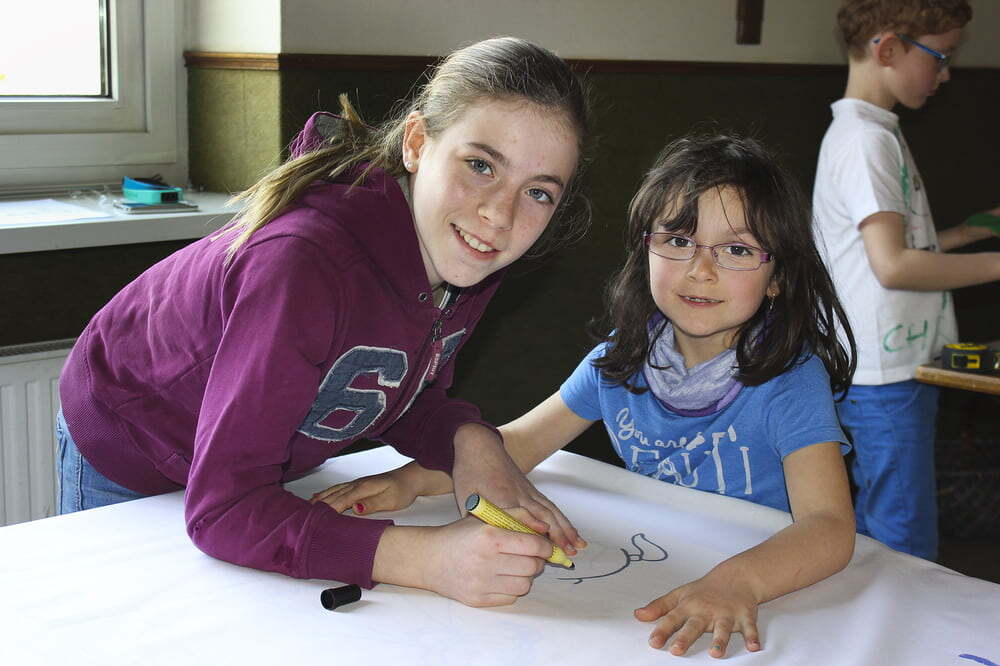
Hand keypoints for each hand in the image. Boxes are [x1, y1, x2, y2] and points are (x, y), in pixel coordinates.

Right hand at [309, 469, 416, 514]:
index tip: (314, 519)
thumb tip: (355, 508)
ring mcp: (356, 483)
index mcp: (363, 488)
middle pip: (333, 495)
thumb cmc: (402, 490)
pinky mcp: (357, 484)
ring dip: (319, 499)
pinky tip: (318, 497)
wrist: (410, 478)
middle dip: (318, 505)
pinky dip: (326, 493)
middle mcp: (357, 484)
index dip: (328, 510)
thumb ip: (373, 504)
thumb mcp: (391, 500)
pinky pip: (337, 489)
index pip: (341, 500)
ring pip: (333, 491)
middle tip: (302, 516)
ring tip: (304, 508)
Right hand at [373, 516, 550, 606]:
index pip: (533, 545)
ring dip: (525, 576)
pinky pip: (510, 598)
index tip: (546, 547)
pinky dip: (511, 589)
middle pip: (532, 567)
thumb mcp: (487, 517)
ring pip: (524, 585)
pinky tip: (501, 578)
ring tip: (515, 567)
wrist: (430, 558)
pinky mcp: (478, 600)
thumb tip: (545, 528)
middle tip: (530, 556)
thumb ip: (518, 516)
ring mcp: (481, 583)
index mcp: (489, 537)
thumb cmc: (461, 535)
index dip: (546, 547)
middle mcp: (485, 561)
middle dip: (537, 561)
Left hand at [451, 423, 585, 556]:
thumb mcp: (466, 497)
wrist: (479, 446)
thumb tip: (481, 542)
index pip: (520, 524)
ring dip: (565, 530)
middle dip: (557, 537)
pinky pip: (550, 506)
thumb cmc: (471, 471)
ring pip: (551, 512)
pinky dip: (562, 519)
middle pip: (542, 518)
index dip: (532, 540)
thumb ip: (475, 521)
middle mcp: (519, 496)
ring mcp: (528, 492)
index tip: (543, 556)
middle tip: (567, 554)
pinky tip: (571, 531)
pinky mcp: (531, 490)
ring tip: (577, 546)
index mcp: (501, 498)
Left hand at [633, 576, 762, 657]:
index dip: (662, 630)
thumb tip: (638, 615)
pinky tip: (754, 647)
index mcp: (689, 607)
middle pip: (695, 626)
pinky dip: (753, 637)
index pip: (672, 619)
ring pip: (722, 629)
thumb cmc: (704, 590)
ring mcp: (726, 614)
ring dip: (719, 641)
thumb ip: (659, 607)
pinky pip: (750, 628)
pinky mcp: (744, 617)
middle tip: (676, 650)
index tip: (653, 642)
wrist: (735, 577)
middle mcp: (706, 611)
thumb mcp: (679, 595)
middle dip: (685, 638)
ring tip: (715, 654)